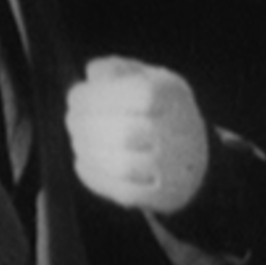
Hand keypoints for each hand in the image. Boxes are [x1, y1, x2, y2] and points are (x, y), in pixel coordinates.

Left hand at [65, 55, 209, 214]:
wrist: (194, 154)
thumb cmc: (159, 108)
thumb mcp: (146, 77)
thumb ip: (117, 68)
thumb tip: (93, 73)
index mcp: (174, 97)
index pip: (138, 94)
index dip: (98, 96)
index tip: (75, 96)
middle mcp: (180, 134)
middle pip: (125, 133)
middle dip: (86, 126)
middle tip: (72, 120)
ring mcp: (174, 169)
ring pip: (122, 166)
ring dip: (89, 151)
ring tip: (78, 139)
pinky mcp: (165, 195)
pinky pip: (125, 192)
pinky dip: (96, 177)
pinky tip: (83, 161)